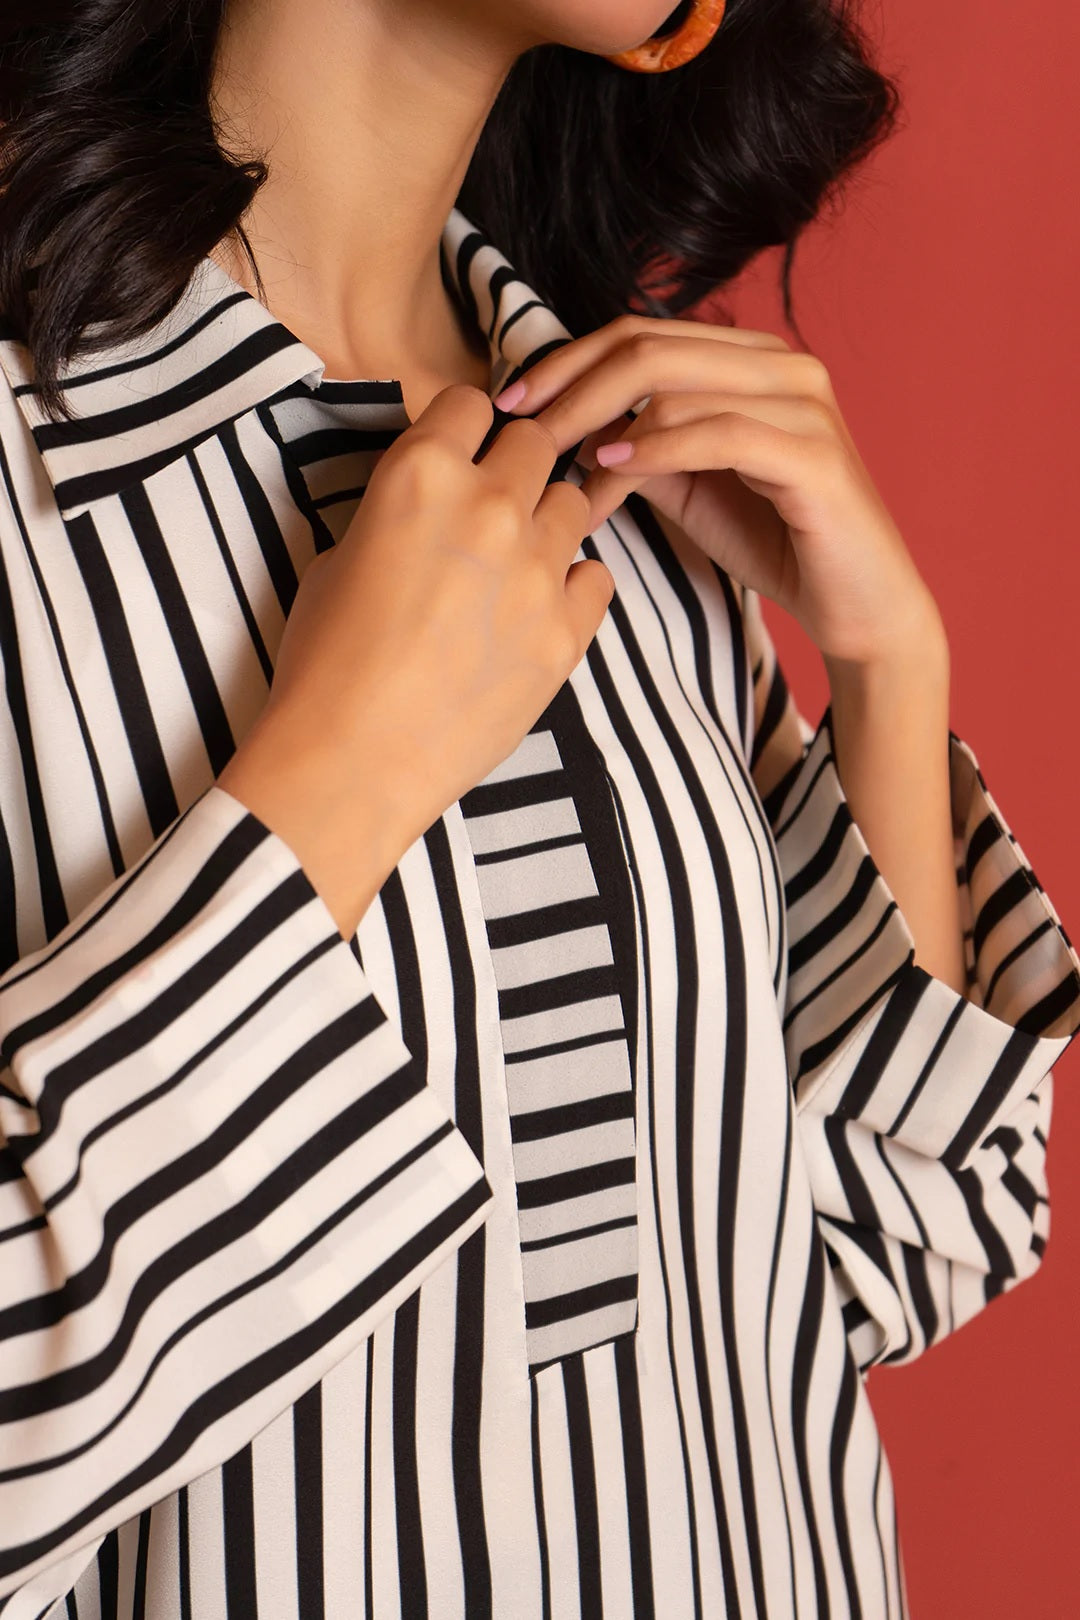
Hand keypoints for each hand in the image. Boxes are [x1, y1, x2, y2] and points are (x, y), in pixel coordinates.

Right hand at [219, 384, 612, 936]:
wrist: (352, 761)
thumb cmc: (326, 664)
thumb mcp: (336, 560)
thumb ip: (394, 513)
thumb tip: (426, 508)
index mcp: (421, 475)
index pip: (469, 402)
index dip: (463, 426)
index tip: (461, 450)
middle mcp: (490, 507)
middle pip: (535, 443)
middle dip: (515, 466)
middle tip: (491, 508)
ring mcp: (538, 570)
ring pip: (575, 504)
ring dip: (548, 522)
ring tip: (514, 564)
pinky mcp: (567, 631)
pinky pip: (597, 576)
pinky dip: (573, 586)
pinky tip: (536, 611)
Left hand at [493, 313, 940, 665]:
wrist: (856, 603)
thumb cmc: (773, 540)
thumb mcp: (687, 484)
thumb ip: (638, 445)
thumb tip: (565, 427)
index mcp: (750, 357)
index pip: (640, 332)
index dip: (567, 360)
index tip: (510, 401)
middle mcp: (782, 363)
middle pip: (648, 347)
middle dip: (569, 386)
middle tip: (519, 428)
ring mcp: (805, 401)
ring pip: (675, 386)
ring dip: (601, 426)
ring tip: (560, 468)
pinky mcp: (814, 451)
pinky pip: (716, 434)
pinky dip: (654, 450)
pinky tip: (609, 469)